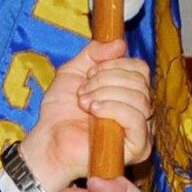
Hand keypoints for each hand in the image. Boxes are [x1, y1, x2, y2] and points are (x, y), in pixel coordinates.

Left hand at [19, 40, 152, 191]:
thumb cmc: (60, 113)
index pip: (140, 69)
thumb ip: (94, 54)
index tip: (89, 74)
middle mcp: (141, 111)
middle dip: (106, 79)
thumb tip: (120, 44)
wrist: (49, 142)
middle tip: (83, 92)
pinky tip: (95, 111)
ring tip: (85, 103)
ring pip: (139, 97)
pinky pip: (137, 119)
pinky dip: (114, 108)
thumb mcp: (73, 72)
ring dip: (105, 94)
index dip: (115, 65)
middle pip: (140, 81)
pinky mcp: (138, 147)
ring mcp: (142, 130)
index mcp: (130, 93)